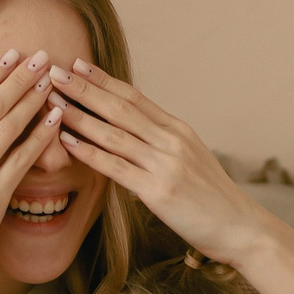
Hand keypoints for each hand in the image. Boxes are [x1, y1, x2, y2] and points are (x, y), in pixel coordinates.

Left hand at [50, 62, 277, 263]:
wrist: (240, 229)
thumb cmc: (213, 200)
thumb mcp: (192, 161)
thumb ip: (164, 145)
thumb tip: (136, 135)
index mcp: (178, 130)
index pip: (135, 97)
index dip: (105, 80)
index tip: (80, 64)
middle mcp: (172, 141)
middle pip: (121, 108)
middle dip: (85, 88)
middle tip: (56, 71)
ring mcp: (166, 165)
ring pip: (114, 133)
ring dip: (80, 115)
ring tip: (53, 101)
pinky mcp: (158, 191)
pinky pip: (116, 167)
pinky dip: (89, 152)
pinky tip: (68, 141)